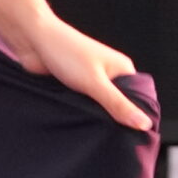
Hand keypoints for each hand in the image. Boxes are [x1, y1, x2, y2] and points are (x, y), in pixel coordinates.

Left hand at [16, 12, 152, 132]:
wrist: (33, 40)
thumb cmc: (66, 52)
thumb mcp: (95, 83)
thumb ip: (118, 104)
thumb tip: (144, 124)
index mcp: (122, 69)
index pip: (139, 100)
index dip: (135, 118)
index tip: (132, 137)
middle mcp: (110, 74)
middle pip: (118, 105)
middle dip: (112, 118)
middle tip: (108, 137)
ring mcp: (91, 80)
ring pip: (99, 106)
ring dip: (94, 115)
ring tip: (92, 129)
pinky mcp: (75, 85)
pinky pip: (83, 104)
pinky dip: (81, 111)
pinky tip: (78, 121)